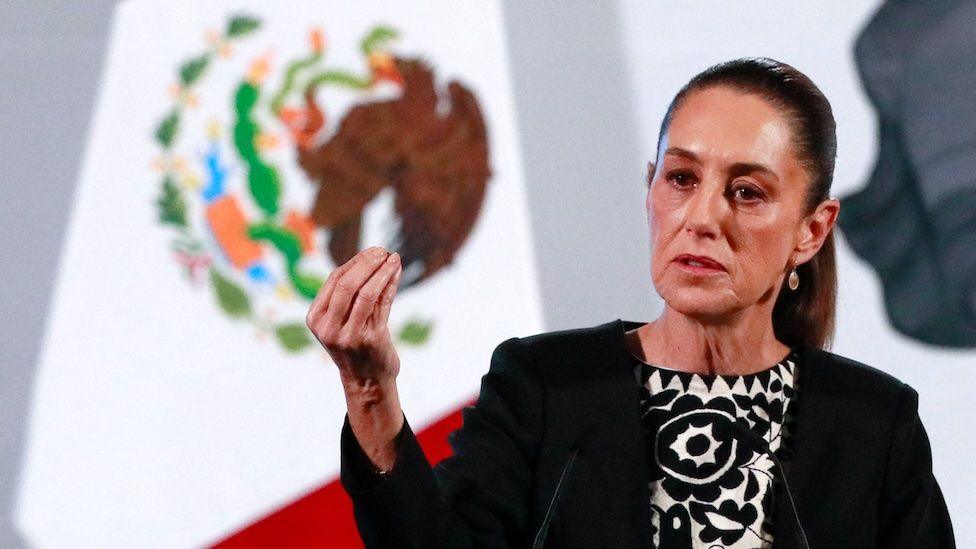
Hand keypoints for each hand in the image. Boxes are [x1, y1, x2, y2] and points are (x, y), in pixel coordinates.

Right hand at [306, 246, 402, 389]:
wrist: (367, 382)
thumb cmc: (355, 344)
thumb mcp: (341, 320)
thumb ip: (348, 294)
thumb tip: (369, 257)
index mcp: (315, 318)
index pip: (334, 280)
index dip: (355, 262)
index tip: (372, 251)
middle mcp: (328, 327)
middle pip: (347, 284)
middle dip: (367, 263)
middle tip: (383, 251)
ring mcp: (348, 335)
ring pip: (366, 293)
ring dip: (382, 272)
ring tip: (394, 258)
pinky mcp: (370, 340)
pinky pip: (382, 305)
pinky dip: (390, 286)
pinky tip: (396, 274)